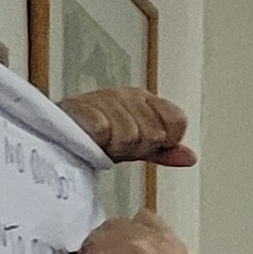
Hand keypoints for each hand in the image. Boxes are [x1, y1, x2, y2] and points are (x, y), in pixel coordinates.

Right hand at [60, 87, 193, 166]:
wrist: (62, 132)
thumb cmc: (101, 137)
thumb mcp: (138, 146)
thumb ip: (165, 151)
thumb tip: (190, 158)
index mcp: (146, 100)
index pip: (177, 121)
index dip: (166, 139)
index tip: (148, 144)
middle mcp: (129, 95)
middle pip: (154, 134)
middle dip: (137, 148)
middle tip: (118, 145)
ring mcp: (106, 99)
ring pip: (130, 136)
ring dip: (116, 147)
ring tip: (104, 143)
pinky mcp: (82, 107)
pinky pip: (103, 130)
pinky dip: (99, 140)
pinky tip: (92, 139)